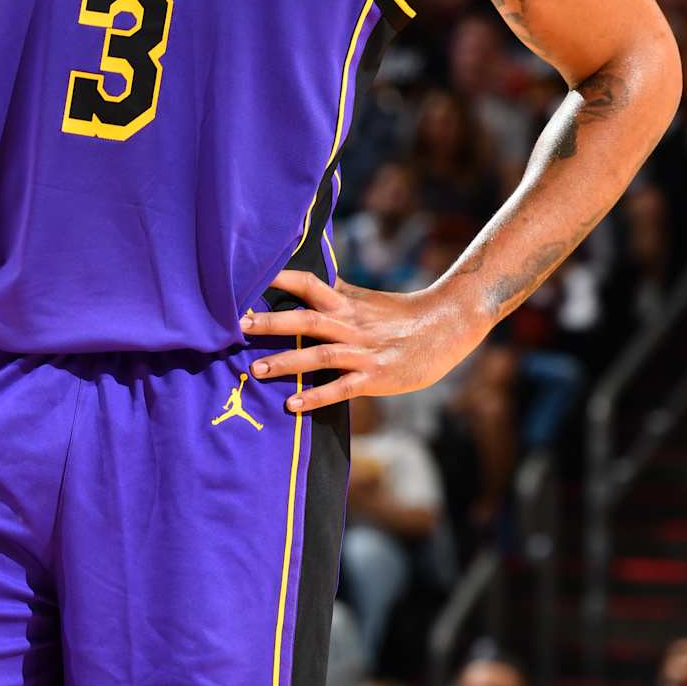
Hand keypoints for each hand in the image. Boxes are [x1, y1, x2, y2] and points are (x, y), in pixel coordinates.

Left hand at [241, 268, 484, 412]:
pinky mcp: (375, 377)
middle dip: (271, 323)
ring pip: (319, 353)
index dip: (282, 279)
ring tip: (255, 369)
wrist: (449, 326)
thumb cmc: (405, 315)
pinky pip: (341, 388)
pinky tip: (292, 406)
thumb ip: (339, 294)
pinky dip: (316, 397)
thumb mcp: (369, 301)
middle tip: (237, 326)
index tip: (248, 279)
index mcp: (348, 305)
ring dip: (286, 362)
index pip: (311, 284)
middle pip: (306, 319)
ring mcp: (363, 352)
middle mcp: (352, 325)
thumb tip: (312, 279)